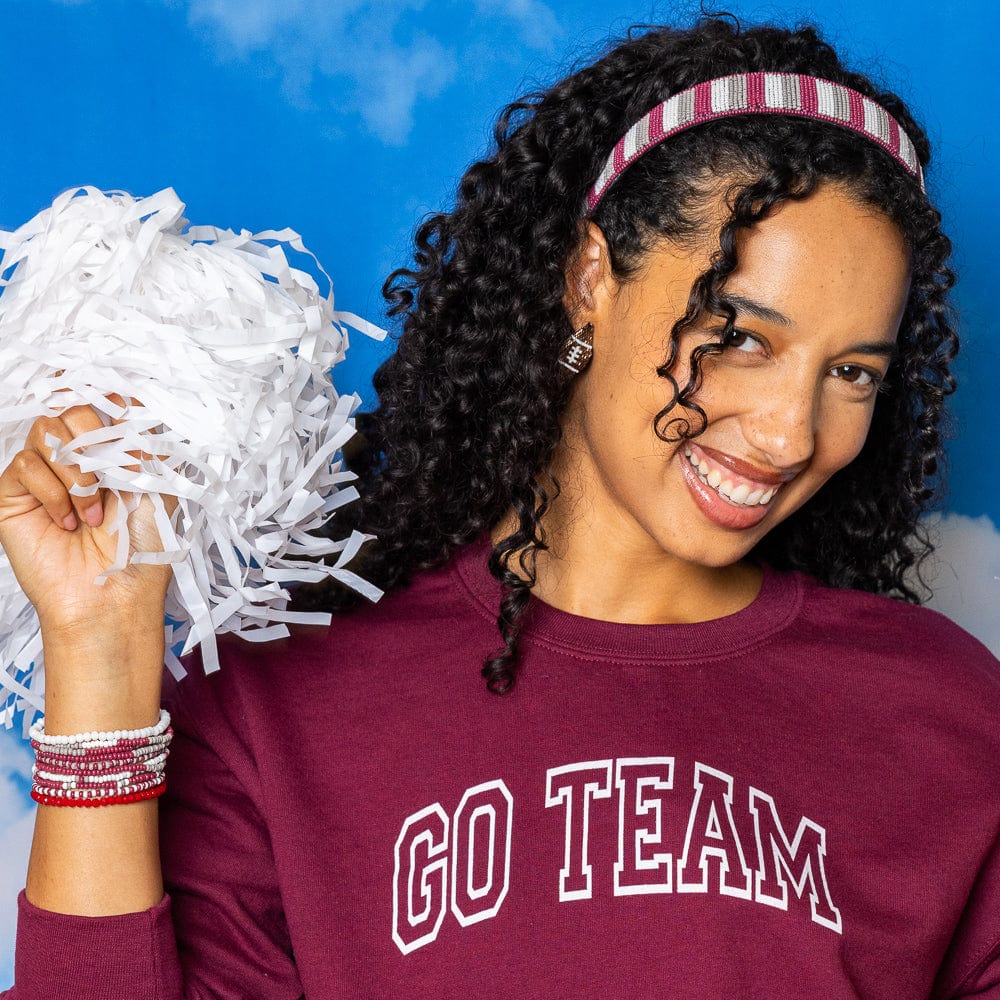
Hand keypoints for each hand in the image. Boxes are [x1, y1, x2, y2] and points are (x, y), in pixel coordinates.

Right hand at [0, 394, 177, 639]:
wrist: (114, 594)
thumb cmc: (141, 546)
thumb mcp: (155, 484)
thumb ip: (141, 440)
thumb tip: (129, 396)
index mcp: (113, 451)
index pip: (102, 403)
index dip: (110, 396)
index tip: (125, 400)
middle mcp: (77, 458)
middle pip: (72, 408)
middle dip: (96, 441)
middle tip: (111, 482)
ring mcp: (42, 474)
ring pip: (46, 432)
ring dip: (77, 473)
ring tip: (92, 513)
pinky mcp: (13, 494)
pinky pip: (25, 465)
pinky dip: (53, 492)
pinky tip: (67, 522)